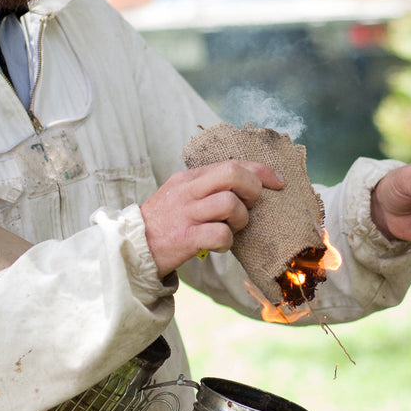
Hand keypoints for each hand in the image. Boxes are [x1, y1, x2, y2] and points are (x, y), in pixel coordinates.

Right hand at [140, 160, 285, 276]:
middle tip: (250, 206)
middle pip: (233, 174)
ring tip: (231, 229)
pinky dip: (226, 242)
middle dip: (253, 189)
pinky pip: (219, 234)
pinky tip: (219, 245)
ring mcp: (186, 214)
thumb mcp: (179, 194)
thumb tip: (245, 183)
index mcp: (189, 177)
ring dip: (240, 219)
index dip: (261, 171)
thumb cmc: (163, 222)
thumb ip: (207, 186)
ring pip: (230, 204)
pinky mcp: (185, 238)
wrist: (131, 248)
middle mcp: (188, 191)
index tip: (278, 181)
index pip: (232, 163)